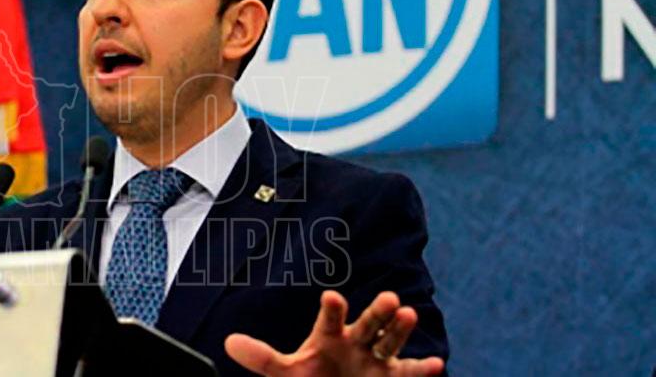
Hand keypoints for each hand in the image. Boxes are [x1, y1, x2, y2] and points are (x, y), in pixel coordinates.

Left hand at [224, 291, 443, 376]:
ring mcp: (376, 359)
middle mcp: (356, 342)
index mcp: (329, 335)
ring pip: (390, 341)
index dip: (331, 309)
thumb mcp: (286, 373)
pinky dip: (424, 368)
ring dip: (400, 329)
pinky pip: (410, 372)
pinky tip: (437, 362)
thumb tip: (229, 342)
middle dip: (378, 312)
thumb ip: (262, 359)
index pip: (330, 319)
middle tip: (389, 297)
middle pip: (368, 324)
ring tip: (408, 314)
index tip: (331, 297)